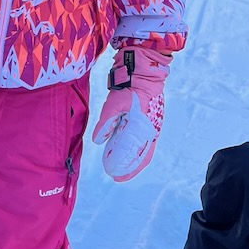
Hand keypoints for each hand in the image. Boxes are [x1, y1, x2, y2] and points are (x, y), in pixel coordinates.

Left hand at [91, 46, 171, 181]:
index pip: (137, 155)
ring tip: (118, 167)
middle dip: (129, 168)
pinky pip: (142, 140)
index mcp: (143, 128)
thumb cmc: (129, 87)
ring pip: (142, 149)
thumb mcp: (114, 104)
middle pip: (142, 156)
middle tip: (116, 177)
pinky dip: (133, 149)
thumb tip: (98, 141)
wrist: (144, 71)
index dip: (127, 168)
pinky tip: (122, 150)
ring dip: (131, 160)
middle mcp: (150, 130)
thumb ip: (106, 123)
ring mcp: (151, 125)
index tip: (115, 176)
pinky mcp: (148, 120)